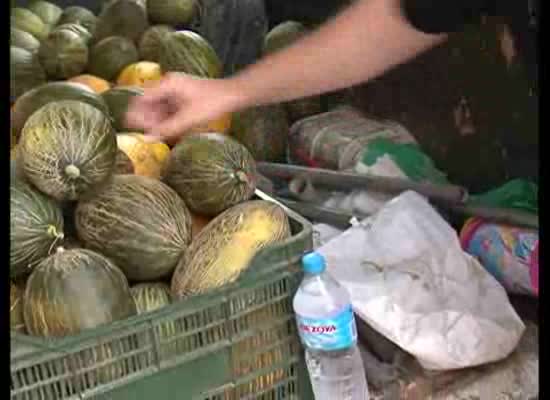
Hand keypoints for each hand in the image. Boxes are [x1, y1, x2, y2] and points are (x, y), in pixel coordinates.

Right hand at [126, 73, 243, 142]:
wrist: (232, 95)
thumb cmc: (213, 103)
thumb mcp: (189, 118)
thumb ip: (167, 129)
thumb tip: (147, 138)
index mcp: (168, 84)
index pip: (142, 98)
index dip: (136, 113)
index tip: (132, 127)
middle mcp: (169, 85)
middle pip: (148, 103)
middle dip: (145, 118)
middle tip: (146, 134)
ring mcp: (175, 91)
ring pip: (158, 107)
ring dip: (155, 120)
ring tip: (155, 135)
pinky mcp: (182, 98)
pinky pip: (168, 109)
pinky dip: (165, 120)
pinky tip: (166, 131)